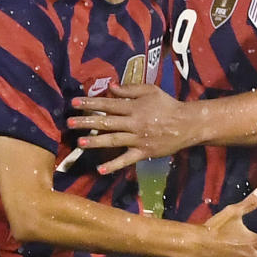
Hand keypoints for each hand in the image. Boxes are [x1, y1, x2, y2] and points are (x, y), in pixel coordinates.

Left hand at [68, 83, 189, 172]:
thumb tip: (110, 87)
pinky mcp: (143, 152)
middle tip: (70, 122)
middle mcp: (133, 123)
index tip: (74, 103)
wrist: (186, 124)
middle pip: (106, 122)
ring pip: (113, 140)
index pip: (108, 104)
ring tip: (79, 143)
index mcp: (134, 107)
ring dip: (96, 142)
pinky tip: (100, 170)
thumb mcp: (150, 90)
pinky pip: (126, 160)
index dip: (90, 103)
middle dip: (87, 122)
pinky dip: (114, 165)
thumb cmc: (167, 105)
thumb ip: (130, 89)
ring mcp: (138, 139)